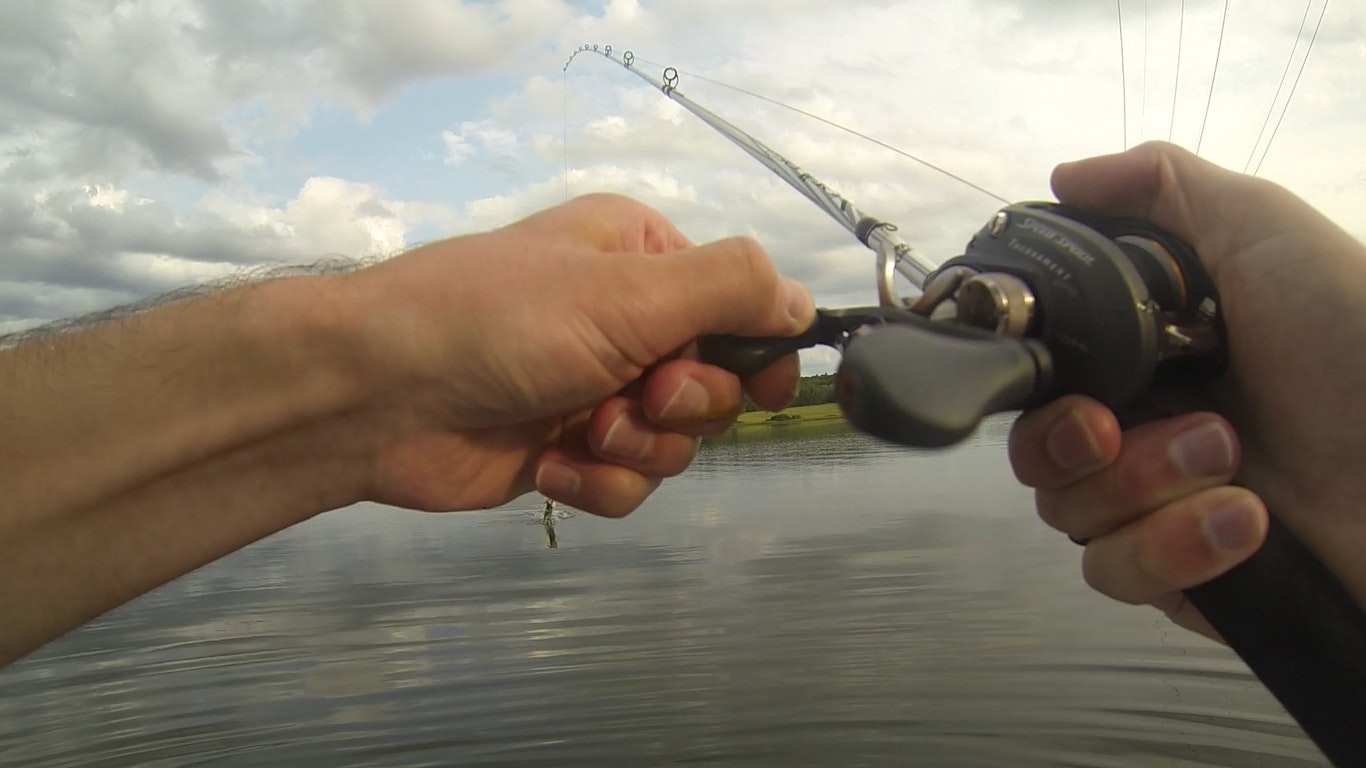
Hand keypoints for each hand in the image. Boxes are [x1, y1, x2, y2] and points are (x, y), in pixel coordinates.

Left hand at [340, 193, 813, 518]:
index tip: (758, 385)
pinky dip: (598, 481)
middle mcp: (626, 321)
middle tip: (634, 393)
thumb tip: (803, 303)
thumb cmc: (496, 321)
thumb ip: (729, 290)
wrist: (374, 395)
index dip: (756, 355)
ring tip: (579, 431)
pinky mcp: (568, 449)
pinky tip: (549, 465)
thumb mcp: (626, 290)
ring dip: (636, 447)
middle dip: (681, 405)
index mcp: (643, 260)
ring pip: (678, 444)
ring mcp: (596, 388)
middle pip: (718, 385)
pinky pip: (628, 482)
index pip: (742, 307)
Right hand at [1006, 141, 1365, 640]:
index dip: (1033, 379)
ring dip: (1144, 485)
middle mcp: (1143, 431)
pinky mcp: (1180, 576)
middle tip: (1116, 427)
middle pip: (1036, 450)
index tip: (1064, 375)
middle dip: (1072, 441)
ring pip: (1070, 514)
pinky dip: (1173, 548)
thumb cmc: (1355, 342)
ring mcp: (1157, 508)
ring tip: (1231, 460)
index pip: (1043, 377)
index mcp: (1147, 358)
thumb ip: (1161, 186)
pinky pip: (1118, 571)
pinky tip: (1244, 523)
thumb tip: (1063, 175)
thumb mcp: (1264, 231)